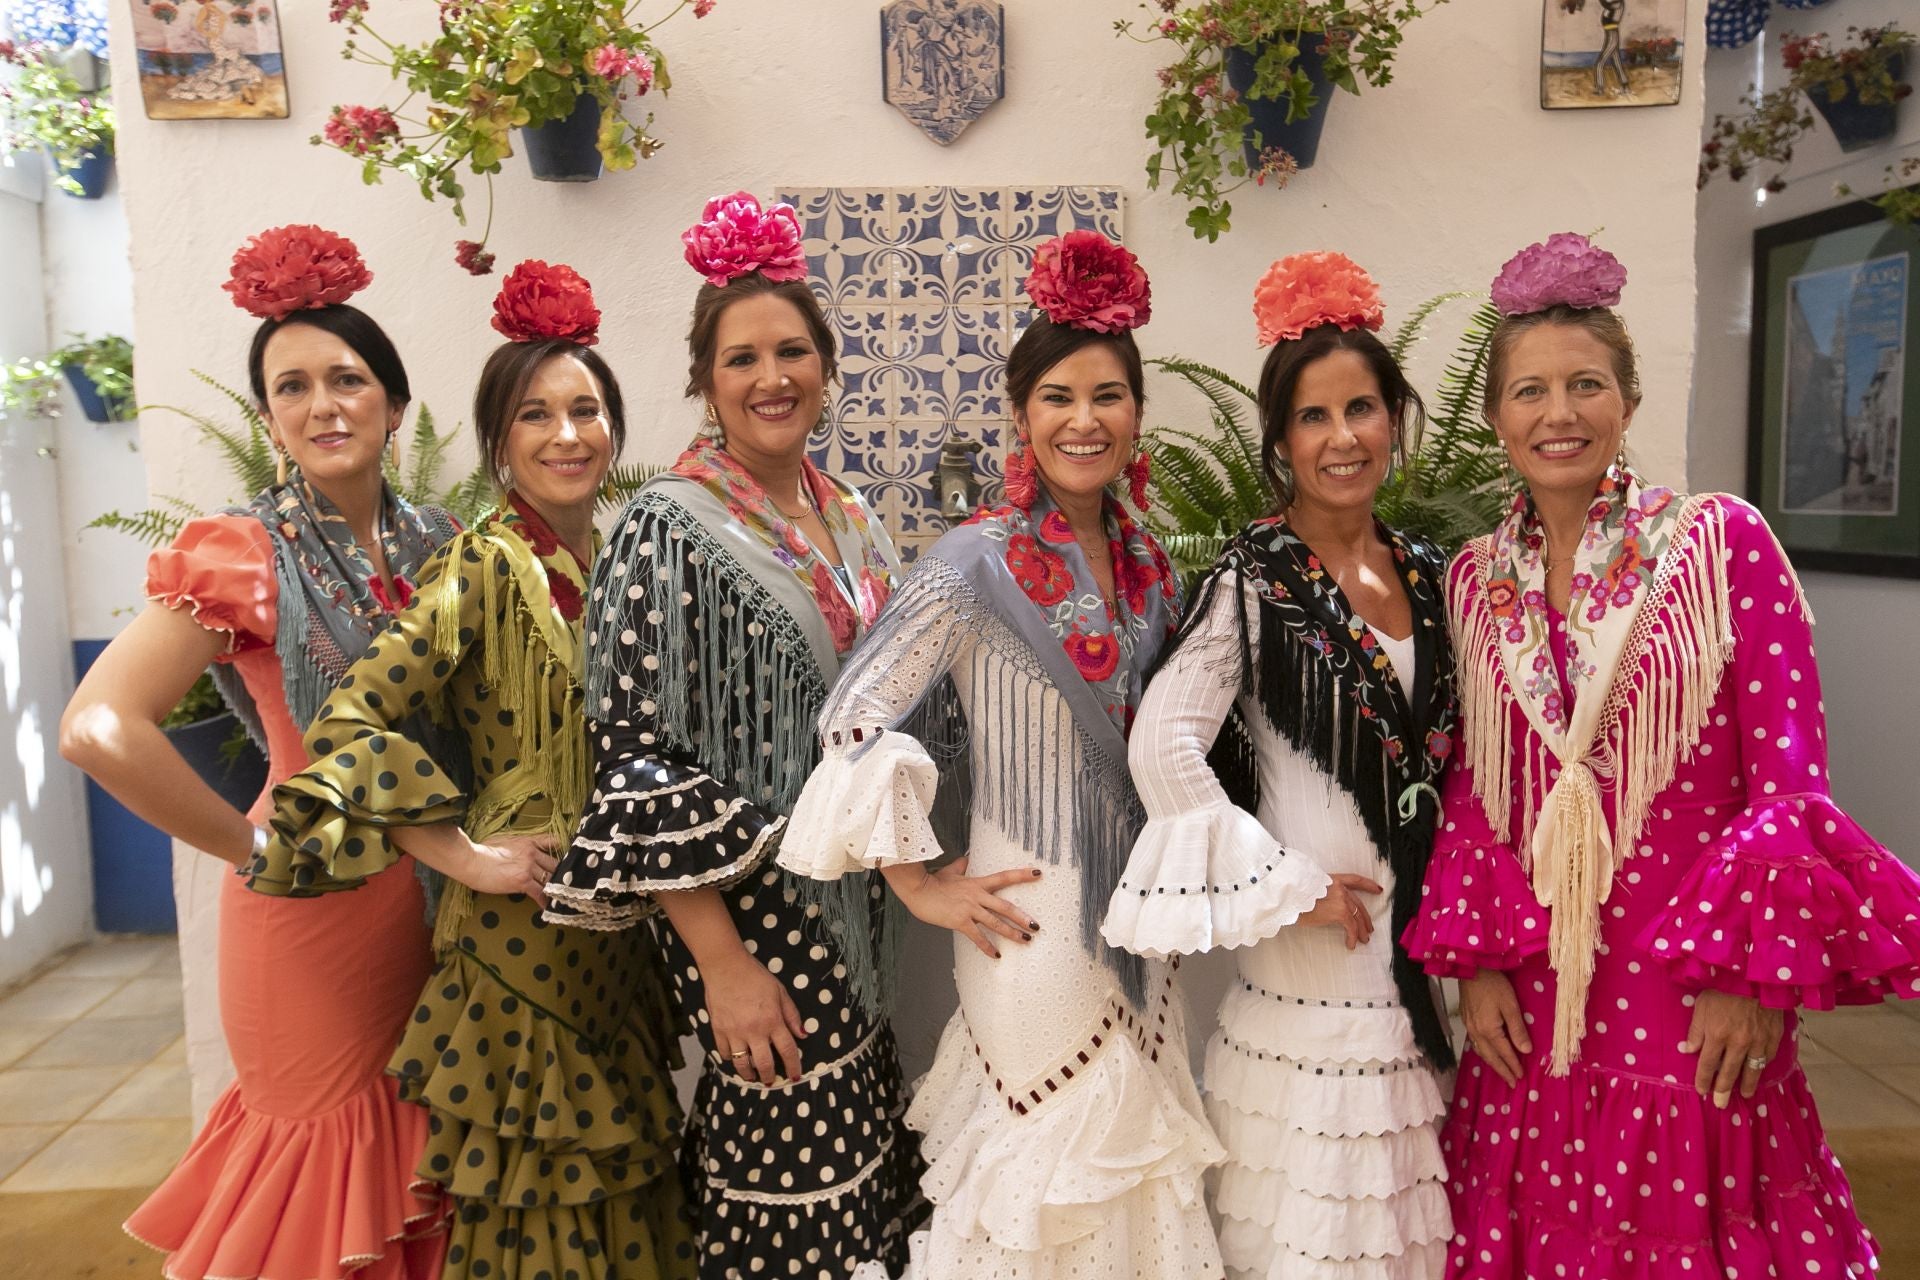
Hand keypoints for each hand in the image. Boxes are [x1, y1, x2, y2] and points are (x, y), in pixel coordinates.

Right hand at [462, 833, 556, 899]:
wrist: (472, 860)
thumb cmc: (482, 850)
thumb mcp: (504, 841)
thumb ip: (519, 846)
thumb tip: (519, 854)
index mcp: (529, 842)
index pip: (553, 842)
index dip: (561, 851)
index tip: (566, 859)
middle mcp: (533, 853)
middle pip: (555, 864)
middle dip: (560, 874)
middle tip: (564, 883)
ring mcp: (529, 867)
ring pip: (550, 879)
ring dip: (554, 889)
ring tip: (559, 897)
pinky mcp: (523, 881)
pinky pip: (539, 893)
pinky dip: (544, 901)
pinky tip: (547, 907)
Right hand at [703, 951, 806, 1084]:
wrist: (726, 967)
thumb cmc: (755, 976)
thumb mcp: (780, 992)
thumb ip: (792, 1015)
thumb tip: (802, 1034)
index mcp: (773, 1020)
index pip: (787, 1050)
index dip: (793, 1066)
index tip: (795, 1076)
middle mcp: (754, 1031)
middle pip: (764, 1063)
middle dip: (769, 1076)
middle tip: (770, 1081)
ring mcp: (734, 1032)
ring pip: (742, 1063)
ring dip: (749, 1074)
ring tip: (752, 1077)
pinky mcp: (718, 1030)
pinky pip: (724, 1052)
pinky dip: (730, 1058)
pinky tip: (735, 1058)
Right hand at [885, 857, 1039, 958]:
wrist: (918, 890)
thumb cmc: (933, 881)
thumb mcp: (950, 871)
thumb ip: (960, 866)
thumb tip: (965, 859)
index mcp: (977, 883)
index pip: (1004, 877)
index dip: (1022, 875)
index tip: (1038, 873)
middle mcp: (977, 895)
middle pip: (1005, 906)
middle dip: (1022, 917)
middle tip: (1037, 926)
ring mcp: (969, 909)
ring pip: (996, 922)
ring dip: (1012, 933)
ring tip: (1026, 940)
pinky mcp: (960, 921)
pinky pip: (977, 936)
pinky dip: (987, 947)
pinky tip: (996, 955)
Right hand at [1298, 873, 1382, 949]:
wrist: (1290, 896)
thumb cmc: (1293, 895)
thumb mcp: (1309, 888)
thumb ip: (1322, 893)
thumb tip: (1324, 904)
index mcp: (1332, 879)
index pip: (1355, 880)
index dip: (1368, 885)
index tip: (1378, 889)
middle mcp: (1339, 887)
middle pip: (1358, 903)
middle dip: (1365, 918)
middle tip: (1368, 928)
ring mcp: (1341, 899)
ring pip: (1357, 917)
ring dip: (1361, 930)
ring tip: (1363, 939)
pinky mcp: (1340, 912)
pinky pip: (1351, 927)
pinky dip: (1353, 937)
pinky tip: (1350, 944)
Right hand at [1460, 969, 1531, 1086]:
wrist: (1471, 968)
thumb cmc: (1493, 985)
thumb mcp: (1511, 1005)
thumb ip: (1518, 1029)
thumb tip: (1525, 1051)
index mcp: (1489, 1030)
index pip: (1504, 1053)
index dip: (1513, 1065)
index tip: (1521, 1077)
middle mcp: (1477, 1032)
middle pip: (1490, 1057)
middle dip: (1502, 1070)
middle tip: (1511, 1083)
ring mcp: (1469, 1027)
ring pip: (1481, 1051)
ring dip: (1492, 1063)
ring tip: (1500, 1071)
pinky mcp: (1466, 1020)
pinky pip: (1475, 1043)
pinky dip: (1483, 1053)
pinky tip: (1486, 1052)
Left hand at [1682, 990, 1783, 1107]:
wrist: (1754, 976)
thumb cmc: (1722, 988)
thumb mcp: (1701, 1005)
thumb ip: (1695, 1030)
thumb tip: (1688, 1050)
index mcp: (1717, 1035)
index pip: (1708, 1065)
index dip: (1704, 1080)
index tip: (1702, 1091)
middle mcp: (1738, 1043)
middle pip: (1729, 1073)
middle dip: (1723, 1090)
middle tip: (1721, 1104)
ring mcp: (1759, 1041)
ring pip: (1752, 1070)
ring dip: (1747, 1085)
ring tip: (1744, 1096)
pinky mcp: (1774, 1037)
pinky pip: (1768, 1057)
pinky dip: (1763, 1066)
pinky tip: (1759, 1071)